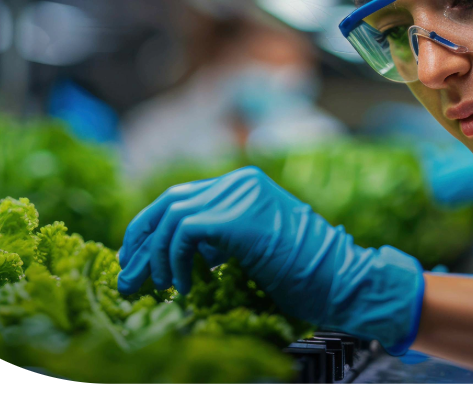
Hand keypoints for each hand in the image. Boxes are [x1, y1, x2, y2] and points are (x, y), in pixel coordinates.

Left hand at [117, 167, 424, 352]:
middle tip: (129, 277)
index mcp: (244, 185)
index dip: (150, 229)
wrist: (344, 279)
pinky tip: (184, 288)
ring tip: (163, 289)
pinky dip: (175, 263)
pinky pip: (184, 234)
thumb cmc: (306, 276)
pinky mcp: (237, 217)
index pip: (181, 198)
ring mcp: (240, 196)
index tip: (134, 260)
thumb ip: (219, 239)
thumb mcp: (255, 248)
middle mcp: (239, 182)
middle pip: (169, 203)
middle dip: (142, 242)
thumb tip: (172, 253)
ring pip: (171, 217)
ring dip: (158, 259)